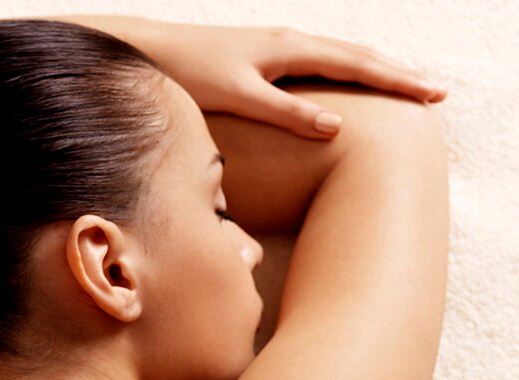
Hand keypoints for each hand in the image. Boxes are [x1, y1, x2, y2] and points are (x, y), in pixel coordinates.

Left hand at [146, 24, 445, 138]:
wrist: (153, 52)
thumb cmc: (190, 75)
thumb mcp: (239, 97)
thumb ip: (285, 112)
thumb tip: (336, 126)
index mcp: (290, 49)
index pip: (358, 65)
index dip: (397, 82)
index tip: (431, 96)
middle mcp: (290, 43)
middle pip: (358, 57)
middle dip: (398, 76)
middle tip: (436, 94)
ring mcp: (279, 49)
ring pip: (341, 59)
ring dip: (376, 73)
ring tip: (405, 90)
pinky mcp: (265, 61)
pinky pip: (320, 66)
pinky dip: (347, 76)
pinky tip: (349, 90)